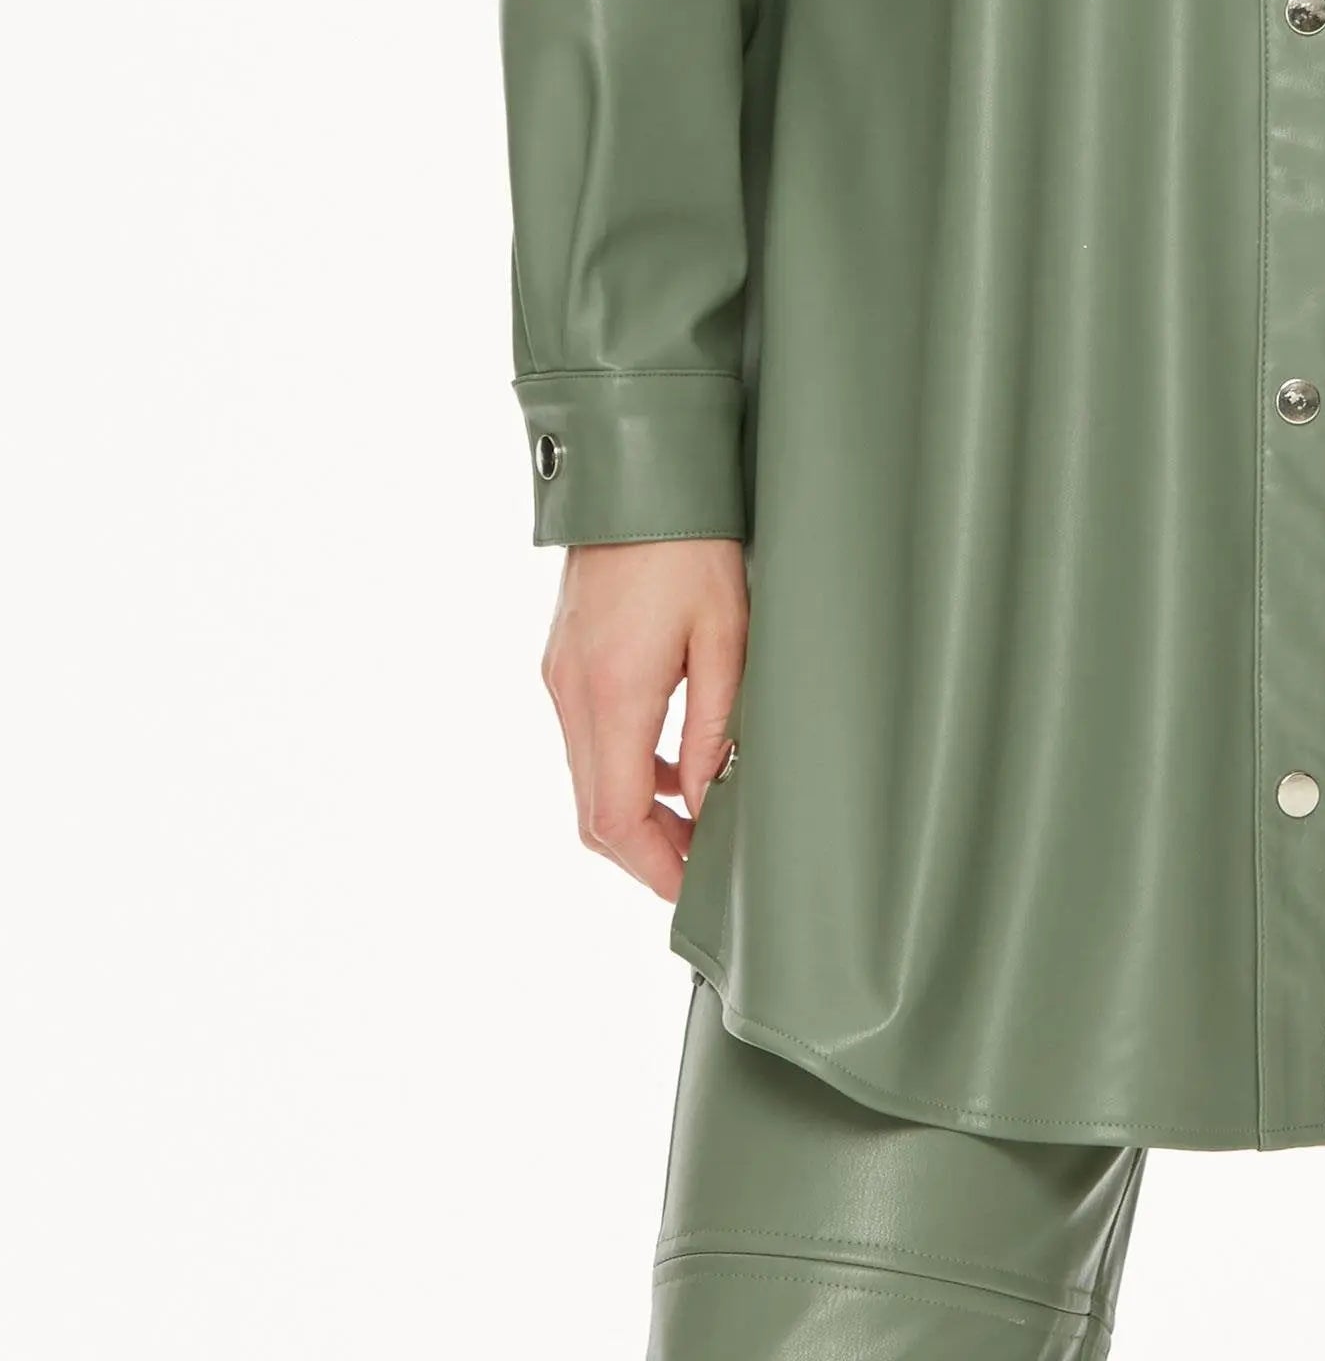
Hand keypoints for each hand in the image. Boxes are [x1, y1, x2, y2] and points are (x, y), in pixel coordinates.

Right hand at [540, 538, 748, 901]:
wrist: (636, 471)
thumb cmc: (693, 543)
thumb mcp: (728, 633)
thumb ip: (716, 725)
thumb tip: (709, 800)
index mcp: (615, 691)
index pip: (617, 819)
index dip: (654, 867)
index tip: (693, 889)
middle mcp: (572, 692)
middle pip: (592, 814)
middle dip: (644, 854)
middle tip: (699, 869)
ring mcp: (560, 676)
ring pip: (585, 780)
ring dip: (633, 814)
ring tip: (696, 823)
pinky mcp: (562, 660)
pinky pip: (586, 740)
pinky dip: (622, 769)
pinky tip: (672, 764)